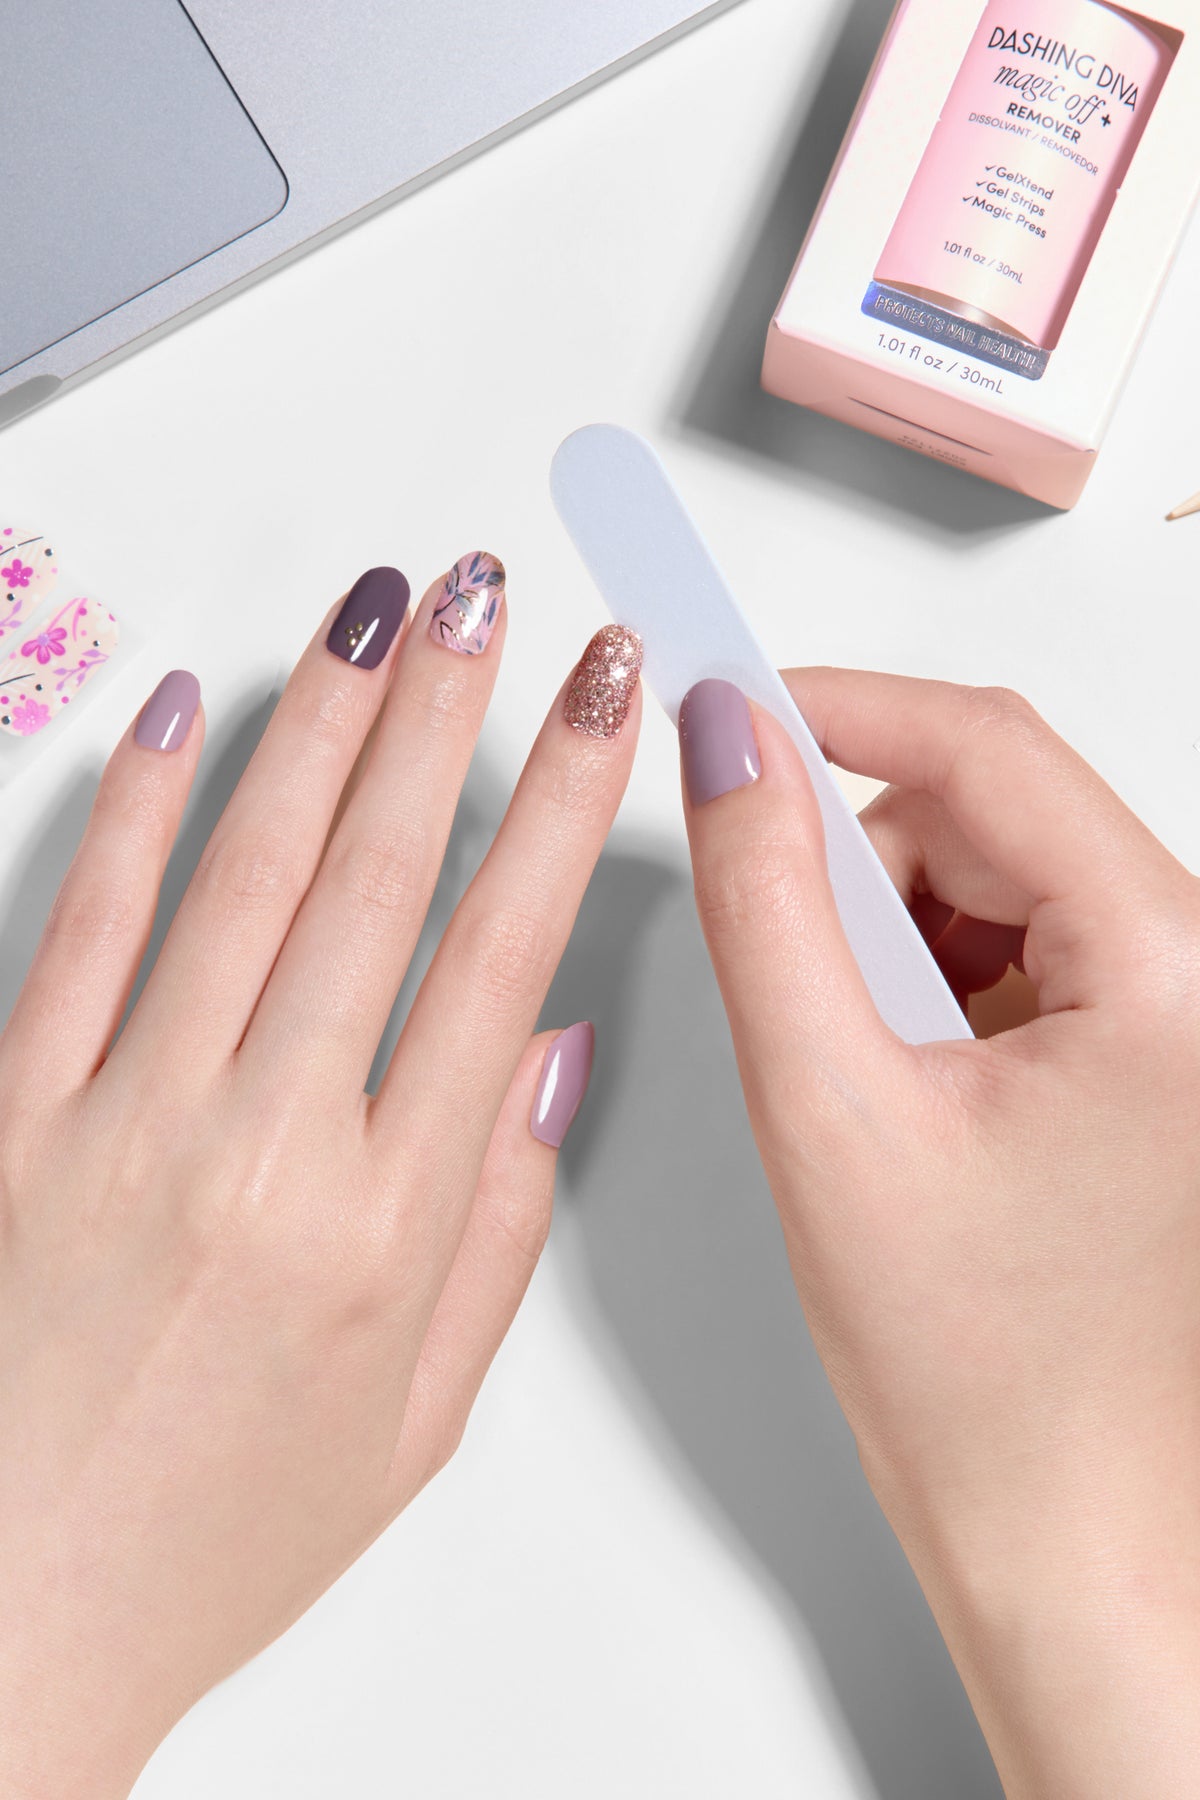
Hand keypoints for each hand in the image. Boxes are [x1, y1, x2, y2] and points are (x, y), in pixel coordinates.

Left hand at [0, 560, 643, 1799]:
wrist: (9, 1618)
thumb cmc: (208, 1531)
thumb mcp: (415, 1421)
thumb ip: (497, 1229)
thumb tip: (540, 1054)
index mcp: (385, 1225)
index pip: (500, 955)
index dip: (563, 805)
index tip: (603, 704)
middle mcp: (262, 1151)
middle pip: (380, 880)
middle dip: (451, 714)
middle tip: (489, 597)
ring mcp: (125, 1119)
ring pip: (247, 872)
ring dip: (323, 724)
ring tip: (377, 614)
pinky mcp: (12, 1113)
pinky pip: (87, 926)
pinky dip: (142, 810)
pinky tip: (189, 718)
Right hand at [677, 670, 1199, 1798]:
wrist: (1063, 1536)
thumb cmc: (978, 1378)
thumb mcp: (826, 1110)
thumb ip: (763, 902)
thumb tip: (727, 745)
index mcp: (1172, 975)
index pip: (987, 751)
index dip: (835, 708)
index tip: (723, 695)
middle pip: (989, 815)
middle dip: (861, 869)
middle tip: (792, 980)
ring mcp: (1183, 1017)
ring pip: (994, 881)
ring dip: (894, 941)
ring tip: (868, 1085)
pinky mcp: (1150, 1052)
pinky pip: (1015, 949)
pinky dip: (931, 986)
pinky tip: (910, 1094)